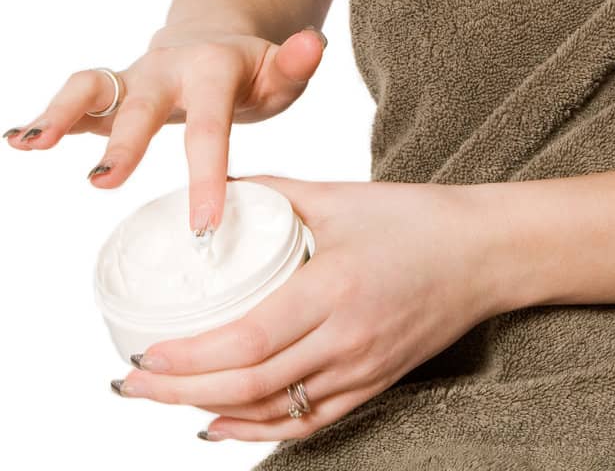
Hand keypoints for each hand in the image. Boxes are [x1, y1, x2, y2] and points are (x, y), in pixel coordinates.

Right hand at [4, 27, 327, 232]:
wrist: (217, 35)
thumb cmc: (253, 71)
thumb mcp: (282, 70)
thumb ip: (296, 63)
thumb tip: (314, 45)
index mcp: (213, 69)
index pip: (210, 127)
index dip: (206, 176)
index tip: (204, 226)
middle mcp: (166, 69)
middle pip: (141, 103)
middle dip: (123, 141)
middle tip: (103, 182)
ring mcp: (132, 79)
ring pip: (91, 85)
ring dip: (61, 112)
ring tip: (32, 144)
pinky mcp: (109, 93)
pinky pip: (74, 99)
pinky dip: (43, 116)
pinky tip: (16, 140)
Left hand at [111, 172, 503, 443]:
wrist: (484, 253)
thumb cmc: (414, 218)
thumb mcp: (341, 196)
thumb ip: (275, 192)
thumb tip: (214, 186)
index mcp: (338, 288)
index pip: (251, 339)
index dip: (193, 356)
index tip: (145, 353)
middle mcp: (348, 340)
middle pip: (252, 385)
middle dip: (181, 391)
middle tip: (130, 383)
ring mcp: (362, 370)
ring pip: (274, 410)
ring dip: (210, 411)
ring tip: (160, 400)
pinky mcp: (372, 384)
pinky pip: (306, 420)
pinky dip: (257, 427)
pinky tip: (219, 421)